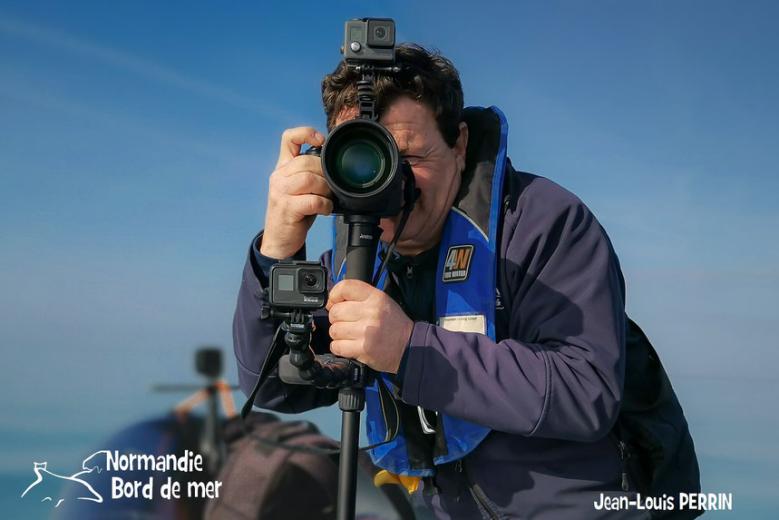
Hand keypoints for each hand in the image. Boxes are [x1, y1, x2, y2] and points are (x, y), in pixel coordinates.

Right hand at [260, 127, 332, 258]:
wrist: (280, 239)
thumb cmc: (296, 212)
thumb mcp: (300, 188)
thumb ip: (310, 173)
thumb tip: (335, 165)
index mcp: (283, 167)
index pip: (289, 138)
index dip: (306, 133)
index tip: (321, 141)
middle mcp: (279, 176)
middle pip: (306, 161)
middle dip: (325, 173)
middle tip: (330, 187)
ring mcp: (280, 192)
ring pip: (309, 179)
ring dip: (325, 189)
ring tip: (327, 198)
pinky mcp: (286, 208)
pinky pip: (312, 200)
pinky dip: (324, 205)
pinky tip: (324, 209)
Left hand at [326, 279, 413, 373]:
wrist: (409, 347)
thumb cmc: (394, 324)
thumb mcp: (382, 301)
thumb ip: (360, 297)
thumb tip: (333, 300)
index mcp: (375, 297)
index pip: (345, 287)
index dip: (334, 295)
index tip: (334, 303)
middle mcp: (370, 312)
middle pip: (335, 311)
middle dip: (337, 319)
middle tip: (347, 323)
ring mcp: (366, 332)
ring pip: (334, 330)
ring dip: (339, 334)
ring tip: (351, 335)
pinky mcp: (363, 349)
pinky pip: (337, 346)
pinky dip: (339, 347)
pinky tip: (349, 346)